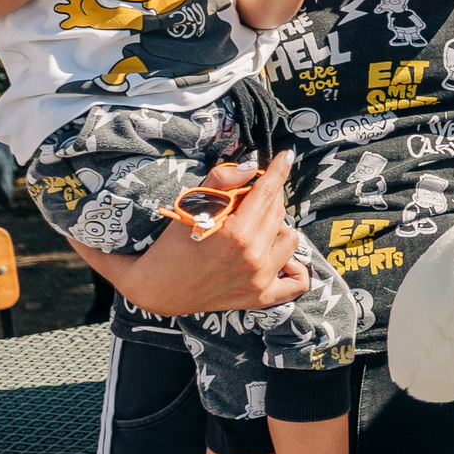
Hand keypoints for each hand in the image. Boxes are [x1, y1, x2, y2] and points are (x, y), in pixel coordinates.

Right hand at [96, 155, 310, 315]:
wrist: (156, 289)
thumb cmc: (169, 245)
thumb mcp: (189, 207)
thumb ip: (221, 183)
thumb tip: (249, 167)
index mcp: (235, 233)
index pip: (267, 192)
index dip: (278, 170)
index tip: (286, 156)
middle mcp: (253, 257)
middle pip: (278, 212)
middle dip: (269, 197)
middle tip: (251, 196)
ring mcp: (259, 280)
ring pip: (291, 239)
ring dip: (278, 227)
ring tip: (258, 226)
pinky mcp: (260, 298)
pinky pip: (297, 282)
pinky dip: (295, 268)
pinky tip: (284, 258)